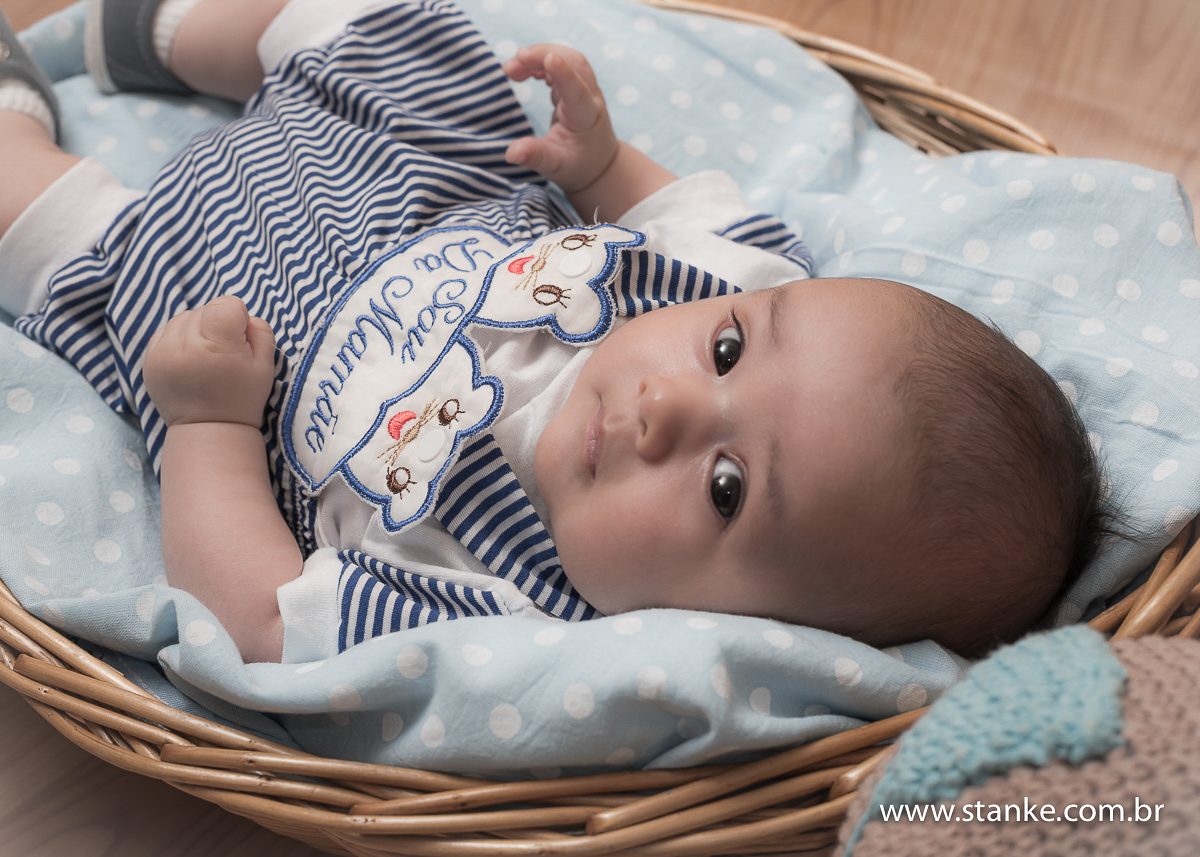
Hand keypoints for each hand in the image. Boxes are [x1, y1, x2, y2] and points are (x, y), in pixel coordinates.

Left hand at [143, 295, 276, 427]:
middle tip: (223, 354)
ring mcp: (162, 353)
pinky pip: (167, 331)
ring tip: (205, 357)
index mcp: (217, 348)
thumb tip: (242, 316)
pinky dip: (180, 339)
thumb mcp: (265, 365)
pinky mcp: (149, 359)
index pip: (226, 303)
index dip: (237, 317)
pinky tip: (190, 359)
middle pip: (205, 309)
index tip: (239, 338)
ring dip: (197, 329)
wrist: (209, 429)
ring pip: (184, 318)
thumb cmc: (242, 397)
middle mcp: (185, 347)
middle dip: (217, 324)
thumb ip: (260, 330)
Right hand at [502, 45, 619, 192]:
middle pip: (576, 63)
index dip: (565, 73)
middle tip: (516, 60)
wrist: (598, 164)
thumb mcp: (554, 167)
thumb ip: (534, 157)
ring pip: (568, 58)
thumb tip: (510, 153)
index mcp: (586, 119)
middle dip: (545, 54)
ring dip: (539, 57)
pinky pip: (561, 64)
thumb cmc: (577, 166)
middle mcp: (591, 98)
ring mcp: (586, 89)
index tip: (549, 58)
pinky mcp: (576, 86)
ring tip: (510, 71)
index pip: (578, 92)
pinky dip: (540, 62)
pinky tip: (520, 72)